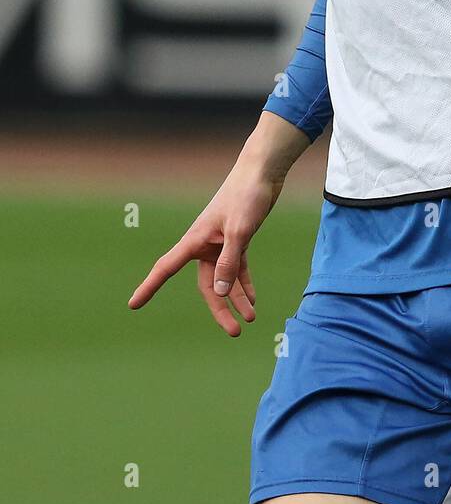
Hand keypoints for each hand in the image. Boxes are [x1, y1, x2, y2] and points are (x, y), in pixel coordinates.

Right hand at [128, 114, 307, 336]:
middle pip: (207, 285)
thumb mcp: (240, 231)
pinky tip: (252, 301)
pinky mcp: (237, 239)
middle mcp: (204, 244)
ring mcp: (220, 243)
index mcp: (196, 239)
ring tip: (251, 319)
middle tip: (235, 331)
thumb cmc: (247, 195)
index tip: (133, 305)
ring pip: (224, 280)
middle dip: (220, 308)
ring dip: (236, 299)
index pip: (166, 268)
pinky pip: (237, 269)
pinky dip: (244, 284)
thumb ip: (230, 262)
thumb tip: (219, 293)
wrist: (263, 172)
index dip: (149, 287)